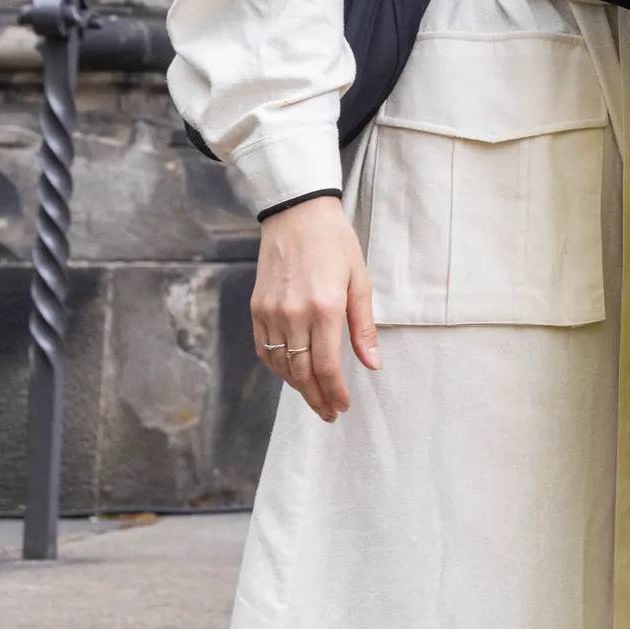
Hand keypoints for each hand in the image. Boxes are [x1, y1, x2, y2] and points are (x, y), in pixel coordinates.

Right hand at [251, 195, 378, 420]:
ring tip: (315, 397)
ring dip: (298, 387)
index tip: (343, 406)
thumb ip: (363, 326)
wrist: (297, 215)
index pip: (326, 366)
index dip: (334, 392)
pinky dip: (279, 368)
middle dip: (317, 398)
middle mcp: (293, 314)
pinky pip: (264, 350)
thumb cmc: (336, 244)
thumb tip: (373, 364)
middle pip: (301, 373)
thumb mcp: (360, 281)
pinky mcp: (256, 309)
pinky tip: (293, 373)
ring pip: (281, 365)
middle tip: (329, 413)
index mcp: (324, 307)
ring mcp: (270, 313)